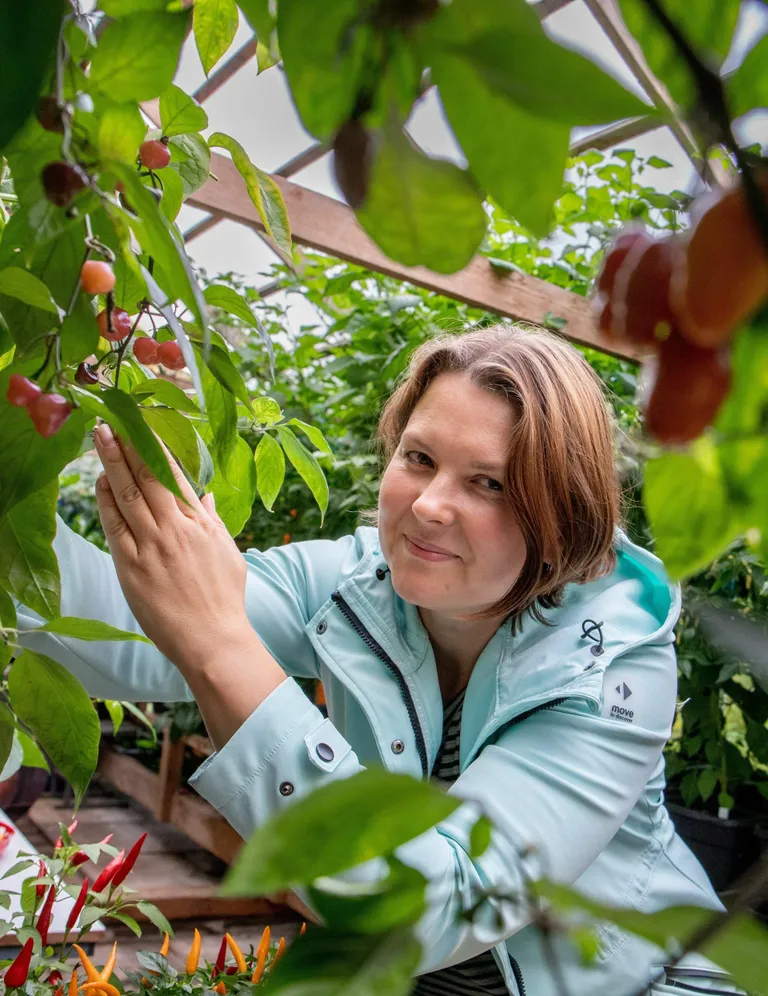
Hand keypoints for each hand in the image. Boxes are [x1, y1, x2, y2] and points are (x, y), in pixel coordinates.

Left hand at [93, 422, 251, 672]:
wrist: (212, 639)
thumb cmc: (224, 599)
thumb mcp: (228, 552)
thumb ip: (212, 519)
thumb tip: (206, 493)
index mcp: (201, 523)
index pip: (176, 475)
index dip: (159, 446)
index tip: (146, 424)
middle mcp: (176, 529)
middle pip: (149, 477)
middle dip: (131, 444)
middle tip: (115, 417)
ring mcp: (152, 546)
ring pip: (129, 494)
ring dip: (114, 462)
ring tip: (102, 436)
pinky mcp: (132, 567)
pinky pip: (115, 526)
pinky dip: (106, 501)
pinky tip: (100, 481)